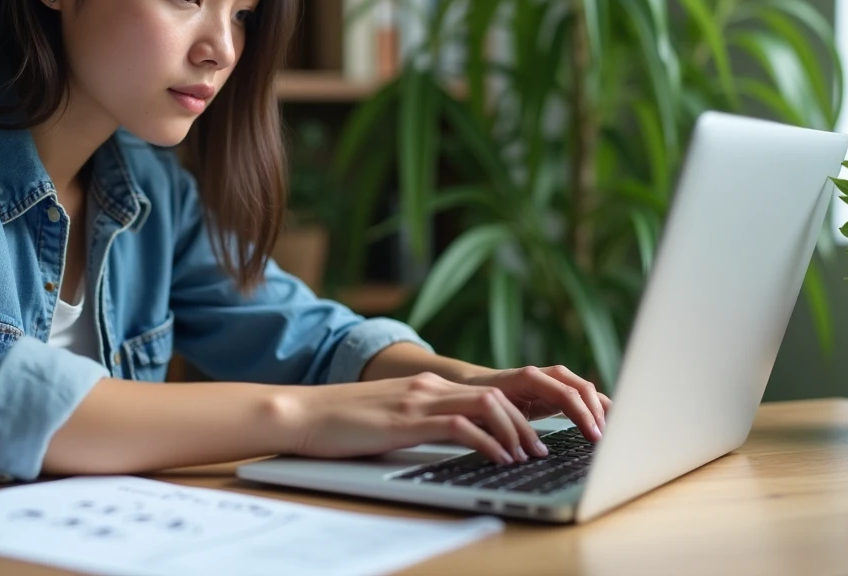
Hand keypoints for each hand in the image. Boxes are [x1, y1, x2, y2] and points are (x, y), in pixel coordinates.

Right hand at [288, 372, 557, 465]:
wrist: (302, 413)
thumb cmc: (341, 423)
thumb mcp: (391, 419)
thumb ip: (421, 422)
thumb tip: (453, 442)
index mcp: (428, 386)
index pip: (488, 391)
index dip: (520, 410)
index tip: (538, 434)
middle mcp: (429, 387)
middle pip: (498, 394)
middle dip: (529, 421)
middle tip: (545, 450)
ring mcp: (418, 400)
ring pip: (487, 404)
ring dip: (516, 431)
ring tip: (529, 456)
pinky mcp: (407, 420)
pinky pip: (460, 426)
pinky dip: (487, 442)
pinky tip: (499, 459)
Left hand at [462, 365, 611, 443]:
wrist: (470, 387)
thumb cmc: (479, 404)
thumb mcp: (490, 417)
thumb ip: (510, 427)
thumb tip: (530, 450)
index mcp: (527, 378)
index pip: (565, 393)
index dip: (583, 414)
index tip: (594, 436)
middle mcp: (542, 374)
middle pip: (580, 387)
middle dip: (597, 412)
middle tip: (605, 439)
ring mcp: (550, 380)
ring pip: (584, 389)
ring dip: (599, 409)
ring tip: (611, 433)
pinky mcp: (554, 389)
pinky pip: (580, 395)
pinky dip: (595, 407)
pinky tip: (607, 423)